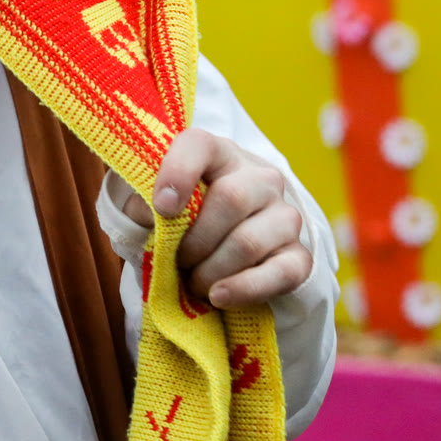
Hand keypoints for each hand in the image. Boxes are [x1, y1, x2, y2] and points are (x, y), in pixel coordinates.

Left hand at [121, 128, 310, 308]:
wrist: (218, 242)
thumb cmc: (179, 214)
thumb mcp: (150, 202)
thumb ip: (141, 203)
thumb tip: (150, 216)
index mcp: (217, 153)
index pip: (199, 145)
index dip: (178, 172)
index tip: (162, 207)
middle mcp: (259, 177)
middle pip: (231, 199)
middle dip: (194, 240)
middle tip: (176, 260)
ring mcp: (284, 215)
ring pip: (249, 241)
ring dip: (211, 270)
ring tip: (193, 281)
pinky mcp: (299, 253)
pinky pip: (282, 273)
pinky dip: (245, 289)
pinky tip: (219, 296)